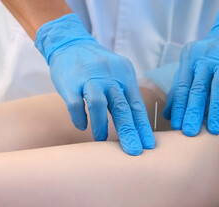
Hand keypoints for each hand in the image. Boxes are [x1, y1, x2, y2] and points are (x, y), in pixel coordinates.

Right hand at [35, 14, 154, 154]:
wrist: (69, 43)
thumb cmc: (96, 65)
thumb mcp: (117, 73)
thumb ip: (124, 94)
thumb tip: (134, 125)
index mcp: (125, 75)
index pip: (136, 105)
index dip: (142, 126)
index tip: (148, 145)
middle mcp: (109, 76)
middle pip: (122, 107)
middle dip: (129, 132)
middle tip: (134, 151)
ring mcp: (89, 78)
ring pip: (99, 104)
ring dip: (101, 126)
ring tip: (101, 140)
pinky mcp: (70, 82)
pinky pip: (76, 104)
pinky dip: (80, 118)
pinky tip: (82, 126)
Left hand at [163, 7, 218, 135]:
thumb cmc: (208, 56)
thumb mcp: (190, 66)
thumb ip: (178, 88)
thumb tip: (167, 115)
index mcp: (189, 60)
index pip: (182, 87)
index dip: (179, 107)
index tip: (176, 126)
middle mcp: (205, 60)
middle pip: (198, 89)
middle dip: (193, 112)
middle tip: (189, 132)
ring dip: (216, 110)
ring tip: (214, 130)